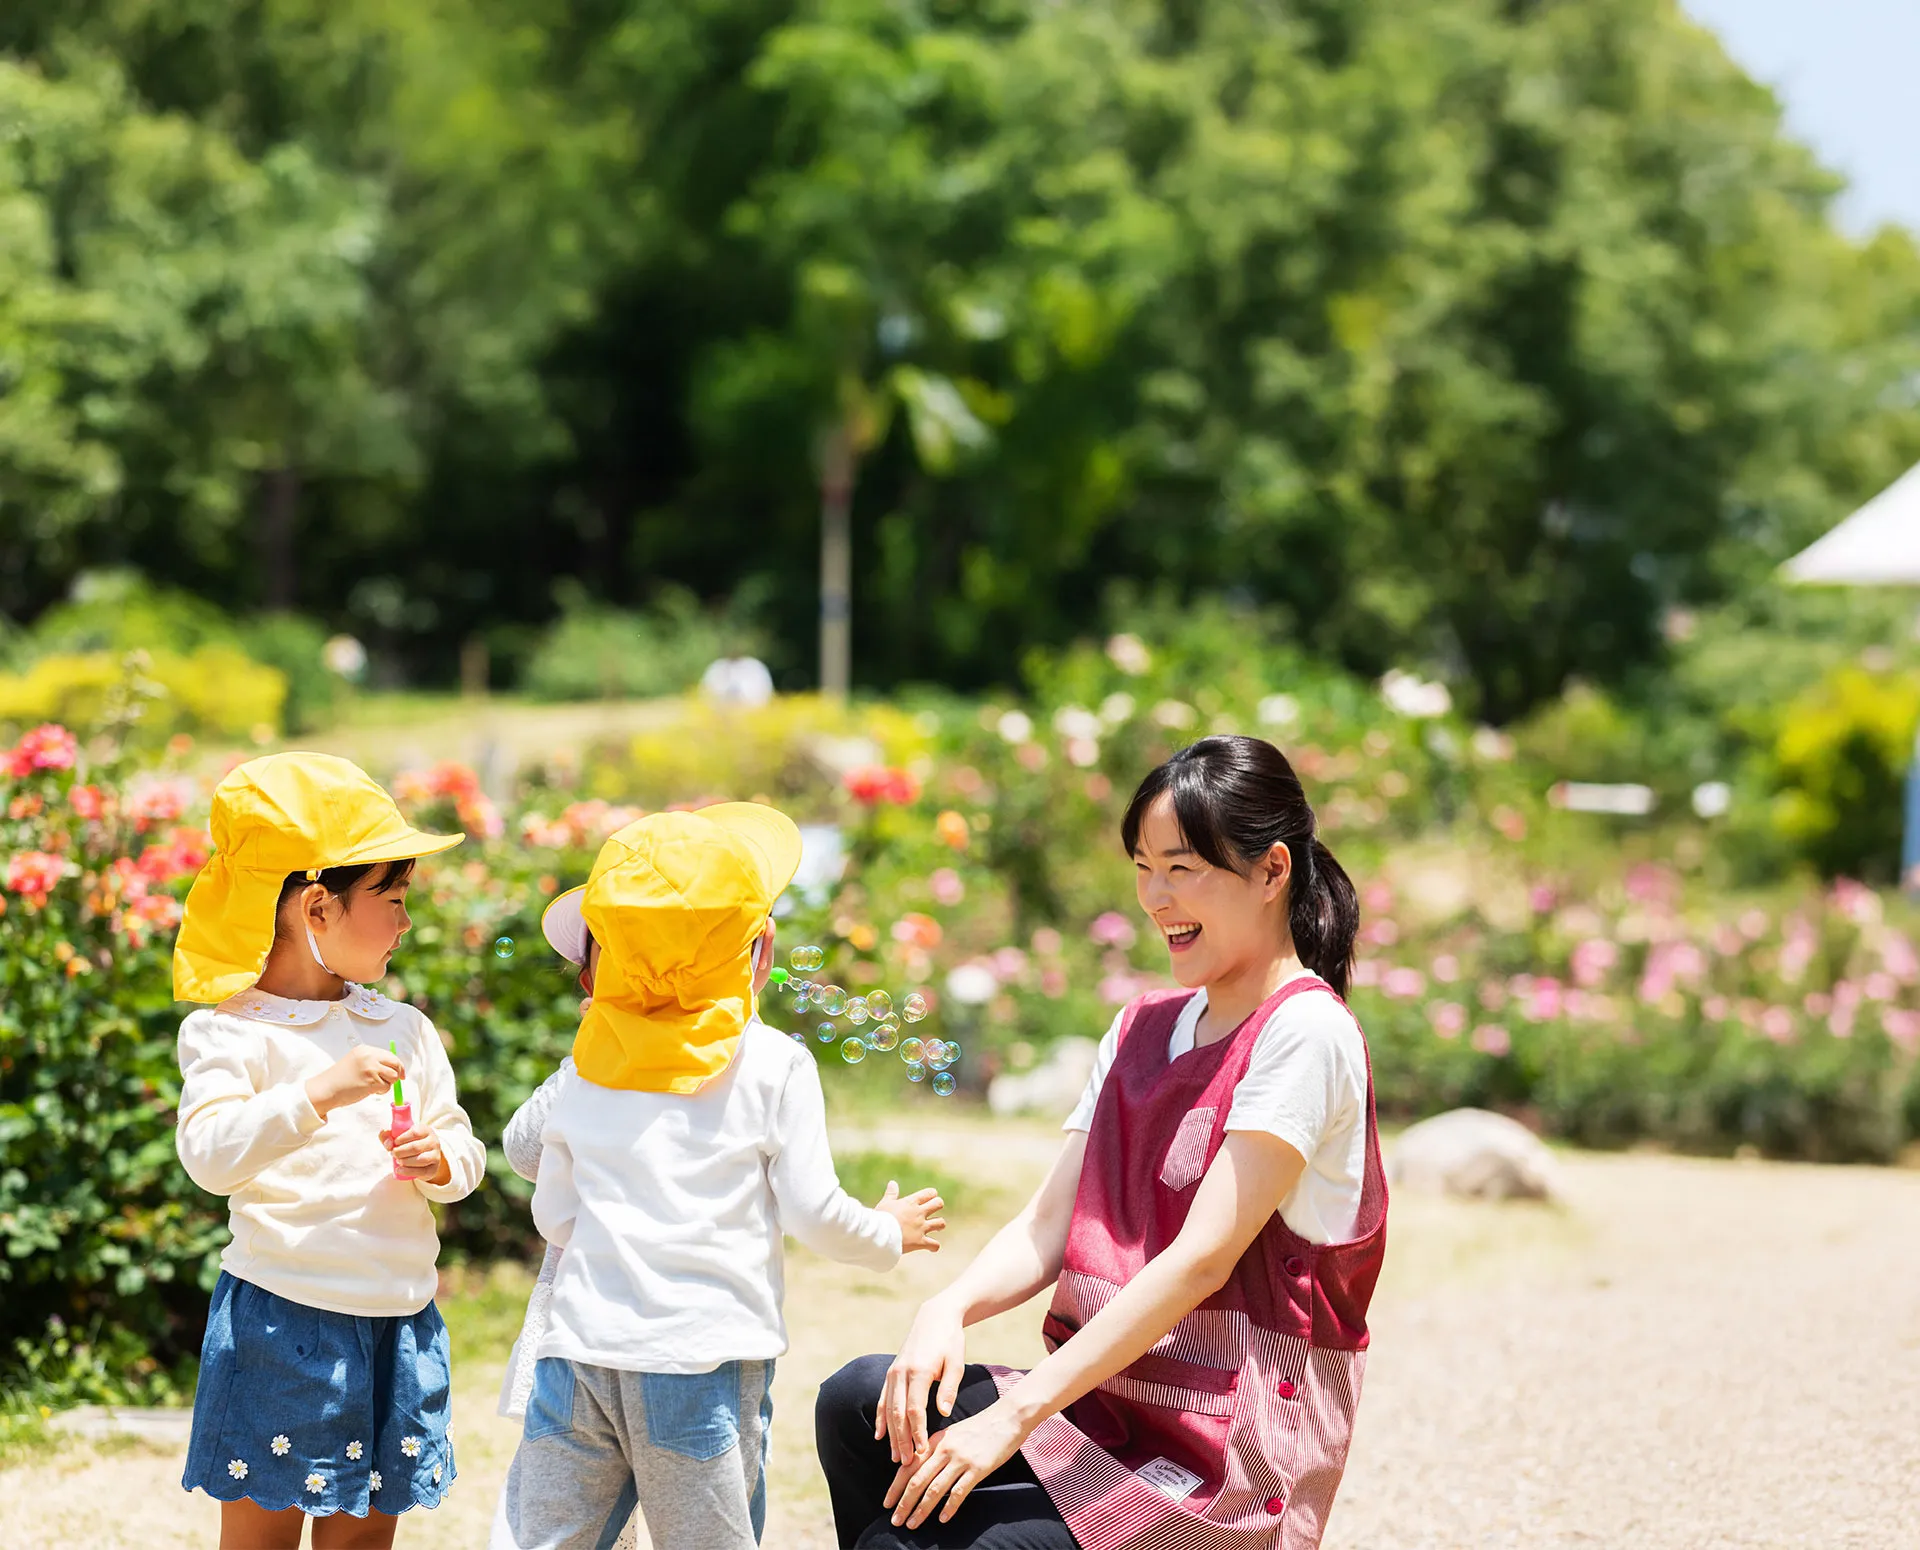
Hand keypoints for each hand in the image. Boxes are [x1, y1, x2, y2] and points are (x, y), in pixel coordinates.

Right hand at [306, 1045, 404, 1117]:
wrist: (326, 1089)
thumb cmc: (340, 1079)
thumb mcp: (356, 1062)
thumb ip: (373, 1061)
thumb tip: (394, 1067)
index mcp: (365, 1050)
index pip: (389, 1054)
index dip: (396, 1064)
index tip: (400, 1071)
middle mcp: (369, 1056)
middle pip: (395, 1062)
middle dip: (398, 1072)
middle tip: (398, 1080)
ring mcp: (371, 1068)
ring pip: (393, 1076)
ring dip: (388, 1083)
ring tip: (375, 1086)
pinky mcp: (372, 1081)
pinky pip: (386, 1087)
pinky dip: (382, 1091)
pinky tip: (371, 1091)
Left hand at [383, 1122, 451, 1185]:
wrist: (424, 1158)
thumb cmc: (409, 1145)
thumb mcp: (400, 1138)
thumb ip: (389, 1135)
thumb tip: (386, 1139)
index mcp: (426, 1131)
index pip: (415, 1132)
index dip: (402, 1138)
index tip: (394, 1142)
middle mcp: (434, 1142)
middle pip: (416, 1147)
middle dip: (400, 1152)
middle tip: (392, 1154)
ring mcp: (435, 1155)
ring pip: (420, 1159)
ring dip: (405, 1161)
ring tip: (397, 1161)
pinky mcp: (433, 1169)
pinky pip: (421, 1171)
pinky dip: (407, 1171)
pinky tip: (399, 1169)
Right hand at [876, 1180, 945, 1254]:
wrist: (880, 1236)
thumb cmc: (881, 1218)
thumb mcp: (885, 1203)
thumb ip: (891, 1194)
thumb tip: (893, 1183)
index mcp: (911, 1202)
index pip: (929, 1193)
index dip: (931, 1194)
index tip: (929, 1198)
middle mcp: (919, 1213)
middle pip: (938, 1204)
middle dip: (938, 1205)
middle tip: (932, 1210)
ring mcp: (921, 1228)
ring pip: (940, 1223)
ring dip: (939, 1225)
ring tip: (936, 1227)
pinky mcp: (920, 1242)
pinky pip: (934, 1244)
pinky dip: (934, 1246)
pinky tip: (932, 1247)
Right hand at [877, 1295, 966, 1463]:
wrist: (934, 1317)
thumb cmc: (950, 1342)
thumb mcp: (956, 1363)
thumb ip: (948, 1388)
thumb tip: (944, 1413)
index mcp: (919, 1371)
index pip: (915, 1410)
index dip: (917, 1433)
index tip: (922, 1452)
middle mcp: (902, 1373)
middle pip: (898, 1413)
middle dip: (902, 1440)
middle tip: (907, 1463)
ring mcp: (893, 1372)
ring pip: (889, 1409)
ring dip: (891, 1435)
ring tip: (896, 1457)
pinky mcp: (891, 1372)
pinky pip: (883, 1399)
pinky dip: (881, 1418)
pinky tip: (880, 1435)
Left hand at [885, 1400, 1028, 1529]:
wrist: (1008, 1417)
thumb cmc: (980, 1427)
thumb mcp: (952, 1434)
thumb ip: (935, 1451)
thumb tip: (918, 1472)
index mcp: (935, 1441)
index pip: (909, 1467)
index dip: (895, 1487)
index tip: (887, 1504)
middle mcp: (944, 1450)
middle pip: (917, 1480)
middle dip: (904, 1503)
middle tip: (895, 1521)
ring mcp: (961, 1459)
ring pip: (935, 1489)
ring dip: (921, 1509)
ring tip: (912, 1524)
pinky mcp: (978, 1468)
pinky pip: (959, 1492)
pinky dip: (949, 1507)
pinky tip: (942, 1519)